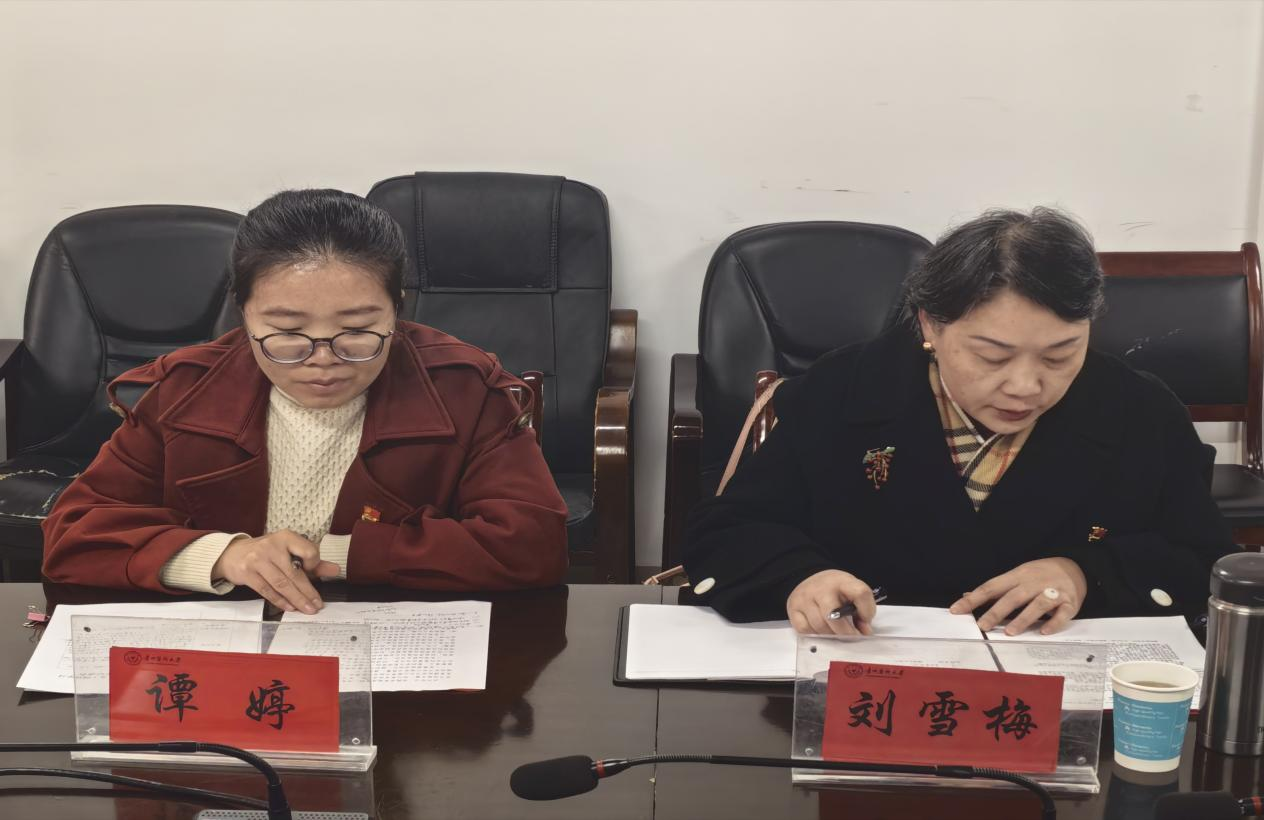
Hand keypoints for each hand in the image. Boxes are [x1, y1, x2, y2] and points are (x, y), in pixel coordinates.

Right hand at [211, 530, 339, 613]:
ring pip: (281, 584)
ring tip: (307, 609)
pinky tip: (290, 607)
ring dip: (296, 599)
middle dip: (308, 592)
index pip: (308, 551)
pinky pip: (267, 590)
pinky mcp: (247, 573)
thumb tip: (336, 570)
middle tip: (318, 605)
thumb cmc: (267, 553)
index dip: (314, 564)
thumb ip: (312, 561)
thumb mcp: (288, 551)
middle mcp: (272, 546)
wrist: (233, 554)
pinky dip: (280, 601)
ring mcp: (258, 559)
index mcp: (286, 537)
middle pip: (294, 573)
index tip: (313, 572)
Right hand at [786, 570, 876, 635]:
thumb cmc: (834, 590)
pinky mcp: (793, 609)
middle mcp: (821, 588)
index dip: (867, 611)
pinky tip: (820, 630)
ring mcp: (804, 598)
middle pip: (835, 615)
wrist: (808, 579)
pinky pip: (805, 630)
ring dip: (831, 635)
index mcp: (841, 581)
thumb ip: (863, 610)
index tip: (866, 621)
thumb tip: (865, 631)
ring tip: (836, 633)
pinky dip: (815, 635)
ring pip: (820, 626)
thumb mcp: (852, 592)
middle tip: (852, 636)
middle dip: (846, 632)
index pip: (860, 593)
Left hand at [949, 557, 1087, 635]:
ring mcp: (1053, 592)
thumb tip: (967, 595)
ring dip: (1023, 618)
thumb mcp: (1016, 576)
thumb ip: (995, 588)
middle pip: (1013, 597)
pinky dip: (1053, 623)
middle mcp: (1034, 582)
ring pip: (1037, 605)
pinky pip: (1062, 614)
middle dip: (996, 611)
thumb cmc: (1039, 574)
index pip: (991, 587)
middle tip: (982, 626)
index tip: (956, 609)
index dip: (973, 598)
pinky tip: (1044, 632)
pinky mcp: (1070, 602)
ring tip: (1009, 632)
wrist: (1075, 567)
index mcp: (1017, 575)